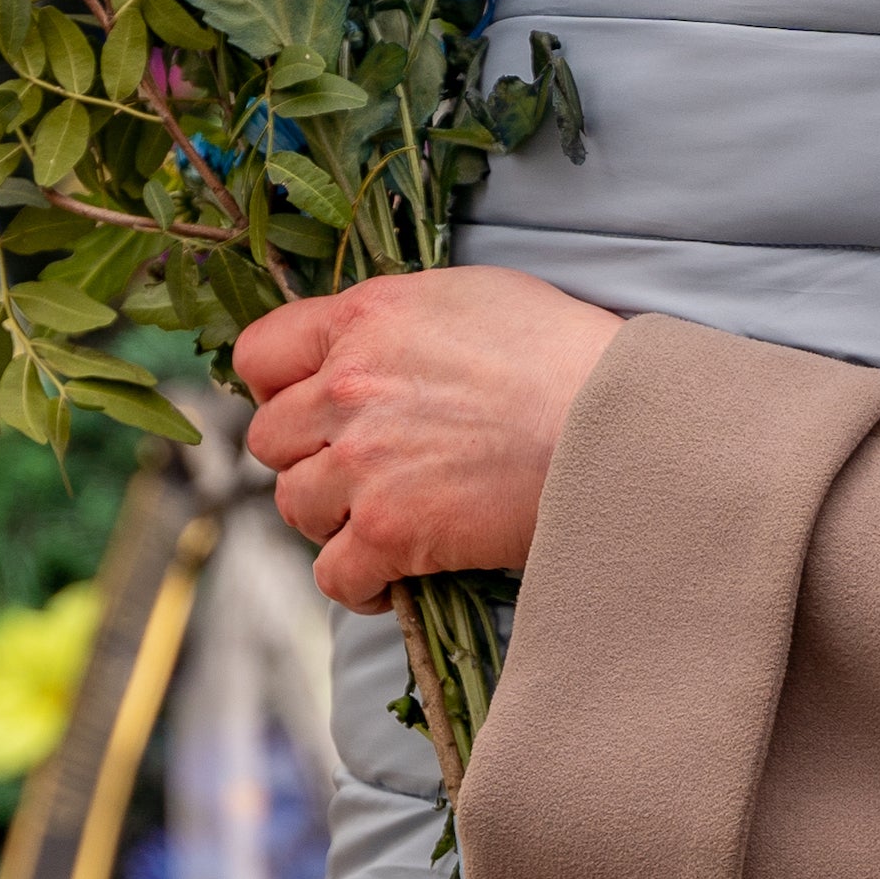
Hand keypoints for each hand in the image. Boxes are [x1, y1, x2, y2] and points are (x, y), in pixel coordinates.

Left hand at [233, 268, 622, 611]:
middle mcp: (349, 388)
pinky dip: (357, 583)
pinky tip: (389, 577)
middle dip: (307, 455)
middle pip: (270, 438)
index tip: (307, 406)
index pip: (261, 353)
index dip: (277, 385)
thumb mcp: (470, 296)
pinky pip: (333, 574)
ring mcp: (364, 463)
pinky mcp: (391, 532)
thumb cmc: (562, 352)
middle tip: (355, 468)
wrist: (618, 421)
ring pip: (295, 505)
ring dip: (331, 517)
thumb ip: (397, 320)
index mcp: (366, 319)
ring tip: (379, 518)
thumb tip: (367, 347)